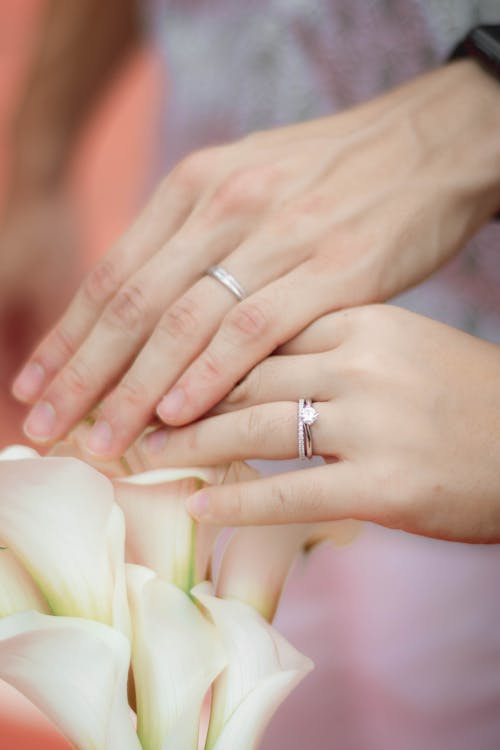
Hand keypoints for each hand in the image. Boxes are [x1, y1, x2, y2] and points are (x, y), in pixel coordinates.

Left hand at [13, 61, 499, 456]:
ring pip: (184, 324)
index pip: (112, 274)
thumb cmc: (330, 173)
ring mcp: (278, 237)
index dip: (68, 337)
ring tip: (101, 440)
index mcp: (196, 185)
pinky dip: (210, 377)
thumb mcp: (245, 181)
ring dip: (135, 390)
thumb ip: (193, 237)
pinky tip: (178, 416)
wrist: (425, 143)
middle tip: (46, 427)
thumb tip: (143, 301)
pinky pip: (255, 330)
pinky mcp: (334, 268)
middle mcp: (225, 207)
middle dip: (83, 374)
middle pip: (134, 305)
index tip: (34, 385)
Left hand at [138, 305, 499, 542]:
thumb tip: (254, 361)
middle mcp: (362, 361)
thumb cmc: (462, 395)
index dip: (193, 348)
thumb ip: (327, 343)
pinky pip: (293, 493)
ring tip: (145, 457)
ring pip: (256, 429)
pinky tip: (198, 508)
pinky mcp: (387, 485)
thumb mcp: (396, 345)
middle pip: (244, 375)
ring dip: (190, 446)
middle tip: (122, 413)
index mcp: (361, 318)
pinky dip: (239, 503)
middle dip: (174, 396)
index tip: (146, 363)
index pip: (255, 326)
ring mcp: (374, 422)